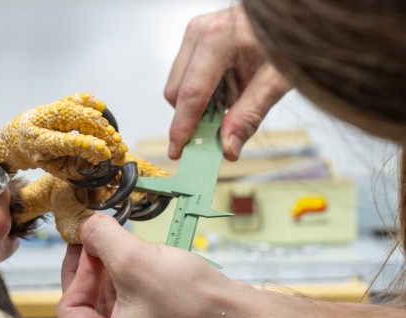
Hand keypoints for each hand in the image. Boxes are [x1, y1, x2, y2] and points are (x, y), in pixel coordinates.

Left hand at [57, 213, 258, 317]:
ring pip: (115, 309)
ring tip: (128, 247)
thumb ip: (100, 238)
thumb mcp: (135, 261)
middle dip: (98, 269)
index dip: (79, 268)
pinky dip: (136, 288)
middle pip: (91, 307)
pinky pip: (135, 315)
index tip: (87, 242)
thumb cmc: (202, 312)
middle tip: (102, 239)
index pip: (70, 307)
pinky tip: (147, 265)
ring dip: (118, 275)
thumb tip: (87, 226)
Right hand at [164, 6, 290, 160]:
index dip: (183, 127)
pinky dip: (200, 92)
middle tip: (220, 128)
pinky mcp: (194, 40)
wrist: (289, 18)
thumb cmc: (285, 42)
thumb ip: (249, 116)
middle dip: (192, 116)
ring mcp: (194, 34)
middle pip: (176, 92)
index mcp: (218, 39)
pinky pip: (184, 77)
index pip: (191, 94)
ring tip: (230, 98)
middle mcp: (199, 33)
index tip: (178, 151)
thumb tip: (227, 149)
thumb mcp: (275, 82)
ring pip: (176, 86)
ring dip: (197, 104)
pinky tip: (225, 87)